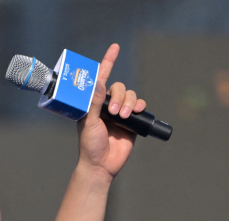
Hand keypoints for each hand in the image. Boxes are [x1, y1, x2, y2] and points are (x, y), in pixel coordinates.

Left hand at [77, 44, 144, 178]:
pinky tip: (137, 112)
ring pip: (130, 95)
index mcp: (94, 103)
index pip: (101, 79)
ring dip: (129, 103)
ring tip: (123, 117)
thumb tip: (98, 82)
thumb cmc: (90, 145)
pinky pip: (140, 105)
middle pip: (119, 87)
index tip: (115, 47)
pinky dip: (140, 105)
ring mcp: (120, 112)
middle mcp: (107, 105)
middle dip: (119, 97)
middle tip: (114, 113)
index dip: (108, 62)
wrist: (102, 165)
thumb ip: (94, 103)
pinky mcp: (132, 121)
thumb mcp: (88, 123)